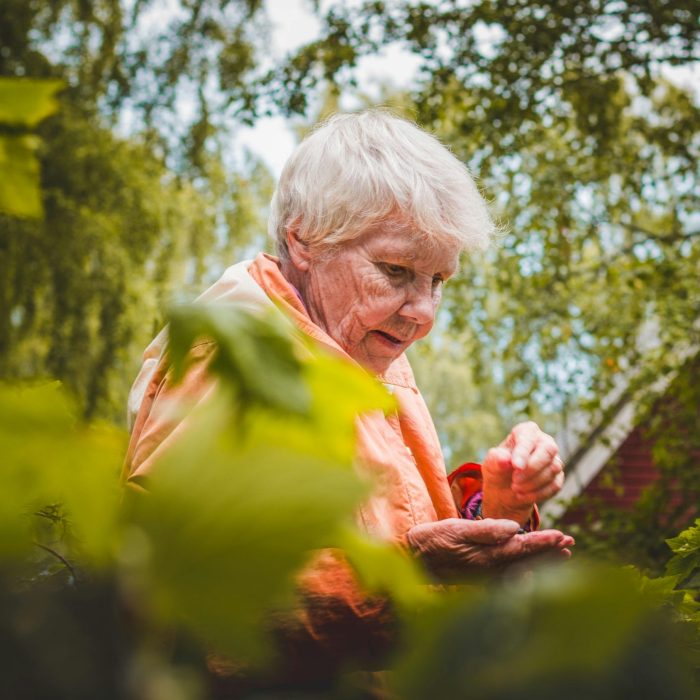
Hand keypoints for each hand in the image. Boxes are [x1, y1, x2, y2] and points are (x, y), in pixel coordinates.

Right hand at [405, 518, 573, 580]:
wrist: (413, 560)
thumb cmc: (433, 540)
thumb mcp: (456, 529)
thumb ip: (486, 530)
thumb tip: (515, 529)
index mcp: (487, 557)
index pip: (523, 548)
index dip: (544, 542)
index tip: (562, 536)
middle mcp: (490, 571)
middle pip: (528, 562)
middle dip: (550, 553)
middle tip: (569, 544)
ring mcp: (486, 577)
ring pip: (522, 570)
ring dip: (542, 561)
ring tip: (561, 554)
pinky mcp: (481, 580)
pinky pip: (512, 575)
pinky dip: (527, 568)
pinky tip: (532, 566)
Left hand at [482, 421, 564, 524]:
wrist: (505, 489)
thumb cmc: (498, 469)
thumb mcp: (491, 464)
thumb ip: (496, 459)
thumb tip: (505, 459)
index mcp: (526, 431)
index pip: (529, 437)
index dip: (523, 452)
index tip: (516, 467)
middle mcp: (544, 441)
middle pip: (548, 450)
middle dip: (532, 468)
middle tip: (515, 481)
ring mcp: (554, 459)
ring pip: (553, 469)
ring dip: (533, 483)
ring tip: (515, 489)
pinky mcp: (558, 477)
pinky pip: (555, 485)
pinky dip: (538, 493)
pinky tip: (522, 496)